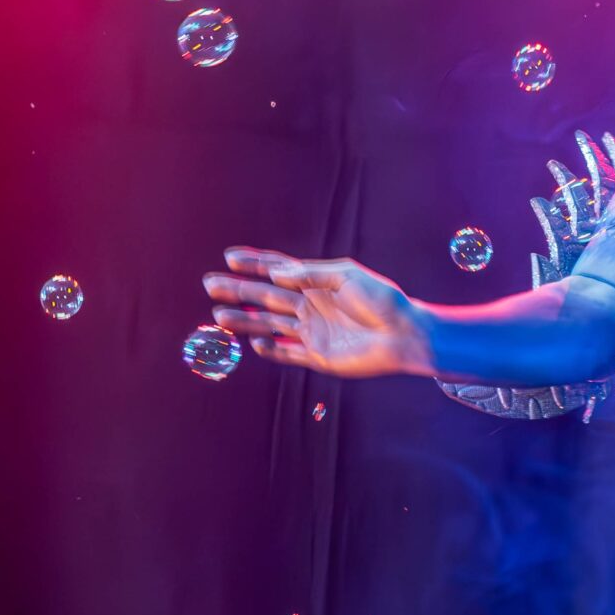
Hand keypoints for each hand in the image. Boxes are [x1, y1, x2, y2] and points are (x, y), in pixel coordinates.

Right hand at [202, 250, 430, 380]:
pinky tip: (255, 342)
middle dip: (237, 290)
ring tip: (219, 316)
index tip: (230, 257)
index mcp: (315, 284)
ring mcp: (311, 332)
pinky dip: (271, 350)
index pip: (277, 270)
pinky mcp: (318, 356)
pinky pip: (288, 354)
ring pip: (269, 325)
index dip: (253, 263)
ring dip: (244, 321)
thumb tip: (275, 273)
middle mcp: (309, 306)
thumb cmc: (382, 301)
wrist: (404, 334)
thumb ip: (311, 274)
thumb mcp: (347, 276)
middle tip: (210, 284)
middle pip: (265, 297)